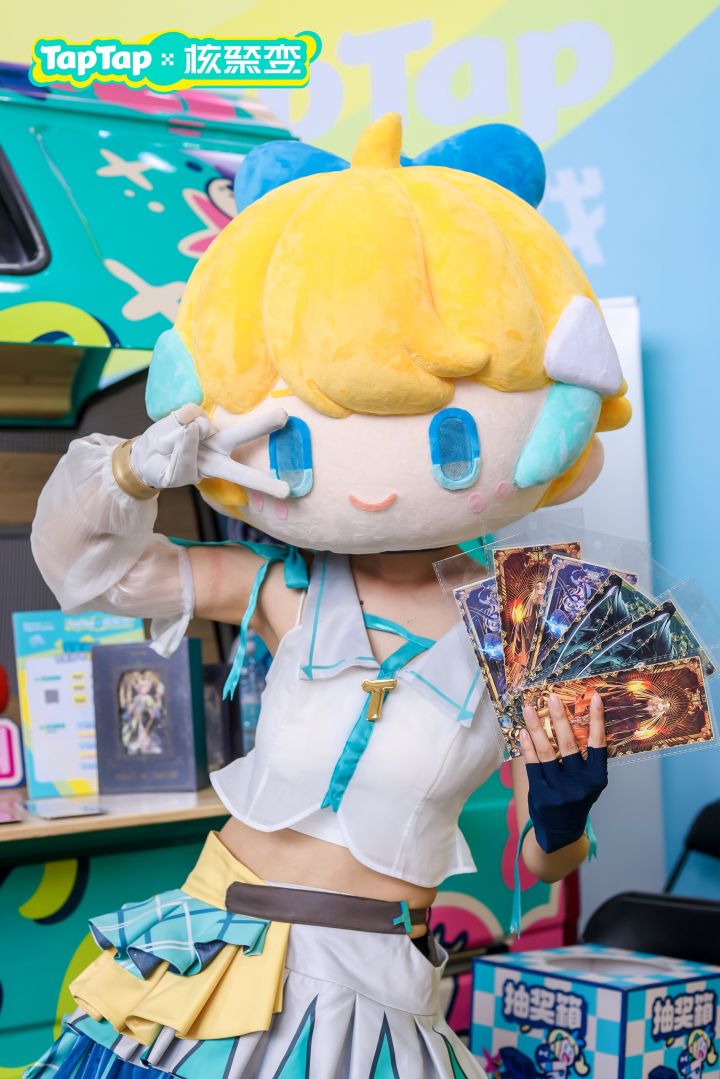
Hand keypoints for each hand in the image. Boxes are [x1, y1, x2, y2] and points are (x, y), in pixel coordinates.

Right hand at [129, 404, 289, 498]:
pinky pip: (181, 419)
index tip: (287, 492)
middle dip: (262, 425)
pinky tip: (167, 436)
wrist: (145, 456)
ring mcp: (205, 428)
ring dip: (178, 442)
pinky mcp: (191, 412)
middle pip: (241, 434)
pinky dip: (171, 430)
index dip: (265, 483)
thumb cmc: (164, 468)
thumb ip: (184, 455)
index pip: (244, 475)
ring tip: (166, 450)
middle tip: (285, 416)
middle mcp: (218, 445)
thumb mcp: (171, 474)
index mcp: (218, 467)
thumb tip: (196, 427)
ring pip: (202, 424)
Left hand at [520, 691, 607, 853]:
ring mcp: (559, 791)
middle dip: (560, 719)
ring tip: (529, 708)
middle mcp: (580, 784)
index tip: (594, 698)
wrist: (561, 833)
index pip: (598, 744)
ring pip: (547, 752)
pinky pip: (533, 765)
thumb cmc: (576, 799)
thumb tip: (572, 720)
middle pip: (569, 745)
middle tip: (552, 698)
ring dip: (536, 728)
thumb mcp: (588, 783)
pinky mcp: (541, 794)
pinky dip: (527, 747)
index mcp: (597, 779)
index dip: (597, 721)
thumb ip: (583, 758)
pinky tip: (522, 732)